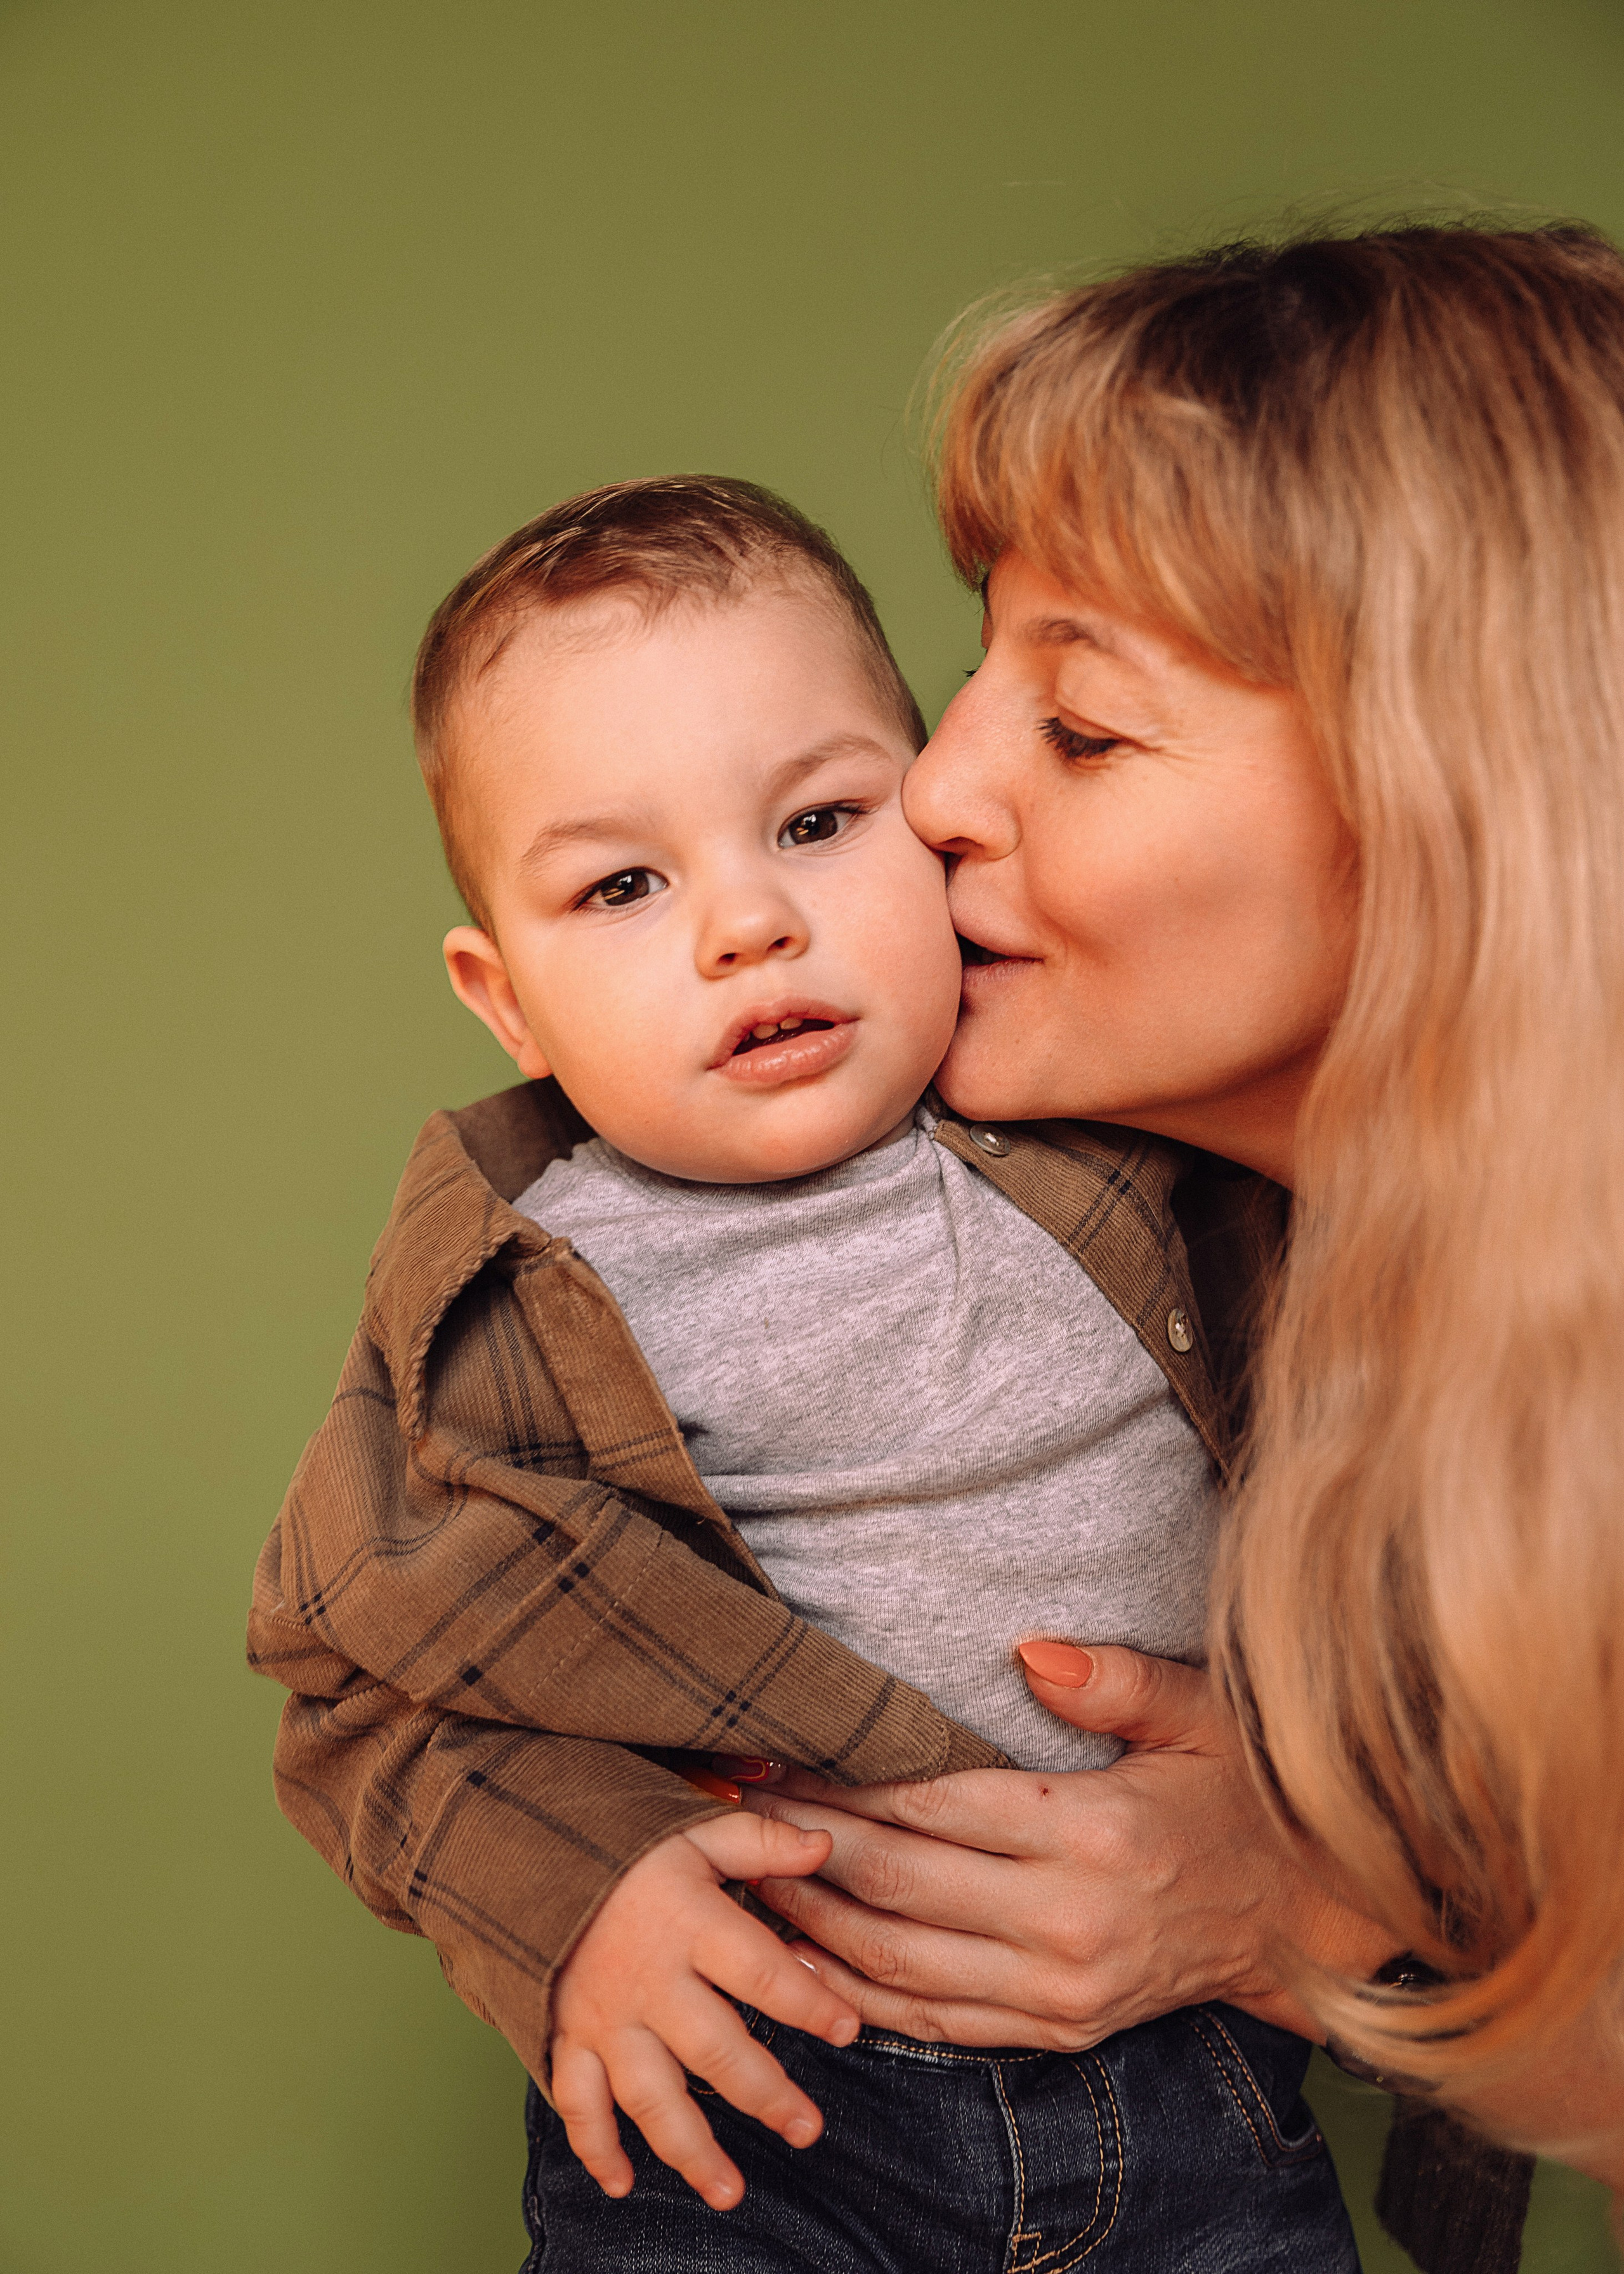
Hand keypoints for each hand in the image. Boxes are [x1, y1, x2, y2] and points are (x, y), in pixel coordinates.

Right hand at [549, 1812, 859, 2209]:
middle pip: (715, 2051)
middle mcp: (648, 1979)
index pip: (761, 1971)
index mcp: (688, 1923)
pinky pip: (577, 2104)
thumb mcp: (692, 1831)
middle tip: (808, 2129)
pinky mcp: (565, 2036)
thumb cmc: (623, 1845)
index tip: (847, 2029)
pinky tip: (622, 2184)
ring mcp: (603, 2016)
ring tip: (730, 2192)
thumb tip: (823, 1843)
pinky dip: (595, 2148)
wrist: (526, 1852)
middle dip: (766, 2095)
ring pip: (650, 2097)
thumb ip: (759, 1842)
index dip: (809, 2002)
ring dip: (690, 2151)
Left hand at [727, 1643, 1393, 2047]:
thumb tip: (1026, 1647)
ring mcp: (1060, 1993)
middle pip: (898, 1885)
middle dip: (806, 1845)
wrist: (1304, 1915)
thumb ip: (1115, 1679)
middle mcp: (1068, 1926)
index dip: (847, 1782)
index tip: (781, 1752)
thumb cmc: (1242, 1795)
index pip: (935, 1808)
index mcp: (1095, 1835)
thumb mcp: (1200, 1715)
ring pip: (898, 1964)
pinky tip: (804, 1957)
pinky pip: (933, 2023)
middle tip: (736, 1806)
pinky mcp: (1057, 2030)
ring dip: (811, 1922)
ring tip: (745, 1875)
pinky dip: (858, 1995)